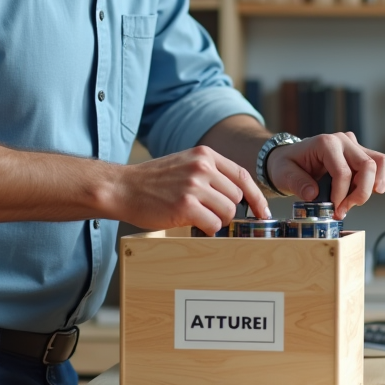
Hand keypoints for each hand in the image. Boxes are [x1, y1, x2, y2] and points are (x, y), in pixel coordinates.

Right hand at [111, 146, 271, 234]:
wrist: (121, 188)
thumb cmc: (152, 181)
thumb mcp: (184, 164)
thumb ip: (210, 173)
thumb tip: (238, 195)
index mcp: (204, 155)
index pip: (243, 176)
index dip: (256, 196)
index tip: (263, 211)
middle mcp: (202, 167)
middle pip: (236, 198)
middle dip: (227, 211)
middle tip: (209, 214)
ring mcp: (194, 186)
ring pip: (228, 212)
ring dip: (217, 221)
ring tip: (197, 217)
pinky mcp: (185, 206)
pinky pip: (213, 225)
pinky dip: (207, 229)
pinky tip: (191, 223)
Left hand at [266, 133, 384, 218]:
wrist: (288, 158)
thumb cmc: (286, 165)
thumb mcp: (283, 174)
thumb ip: (297, 183)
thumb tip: (313, 195)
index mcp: (325, 143)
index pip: (343, 172)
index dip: (341, 195)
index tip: (333, 210)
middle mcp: (343, 140)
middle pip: (368, 166)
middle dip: (360, 193)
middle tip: (344, 210)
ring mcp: (353, 145)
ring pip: (379, 163)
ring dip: (370, 187)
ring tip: (353, 202)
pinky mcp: (359, 153)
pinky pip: (378, 165)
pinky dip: (373, 182)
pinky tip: (358, 194)